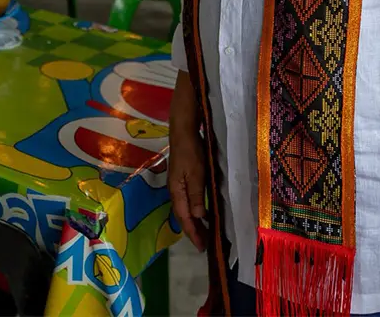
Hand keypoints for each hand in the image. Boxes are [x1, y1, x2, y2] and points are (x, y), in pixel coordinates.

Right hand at [168, 122, 207, 251]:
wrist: (183, 132)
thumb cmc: (191, 152)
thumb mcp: (196, 174)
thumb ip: (196, 195)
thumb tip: (197, 218)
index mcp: (177, 192)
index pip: (185, 219)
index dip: (193, 233)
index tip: (202, 247)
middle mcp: (175, 192)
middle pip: (183, 217)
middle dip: (193, 232)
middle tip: (204, 245)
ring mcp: (177, 186)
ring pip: (185, 210)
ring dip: (194, 223)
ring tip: (204, 234)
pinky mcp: (182, 180)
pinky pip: (187, 202)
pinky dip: (194, 212)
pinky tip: (202, 214)